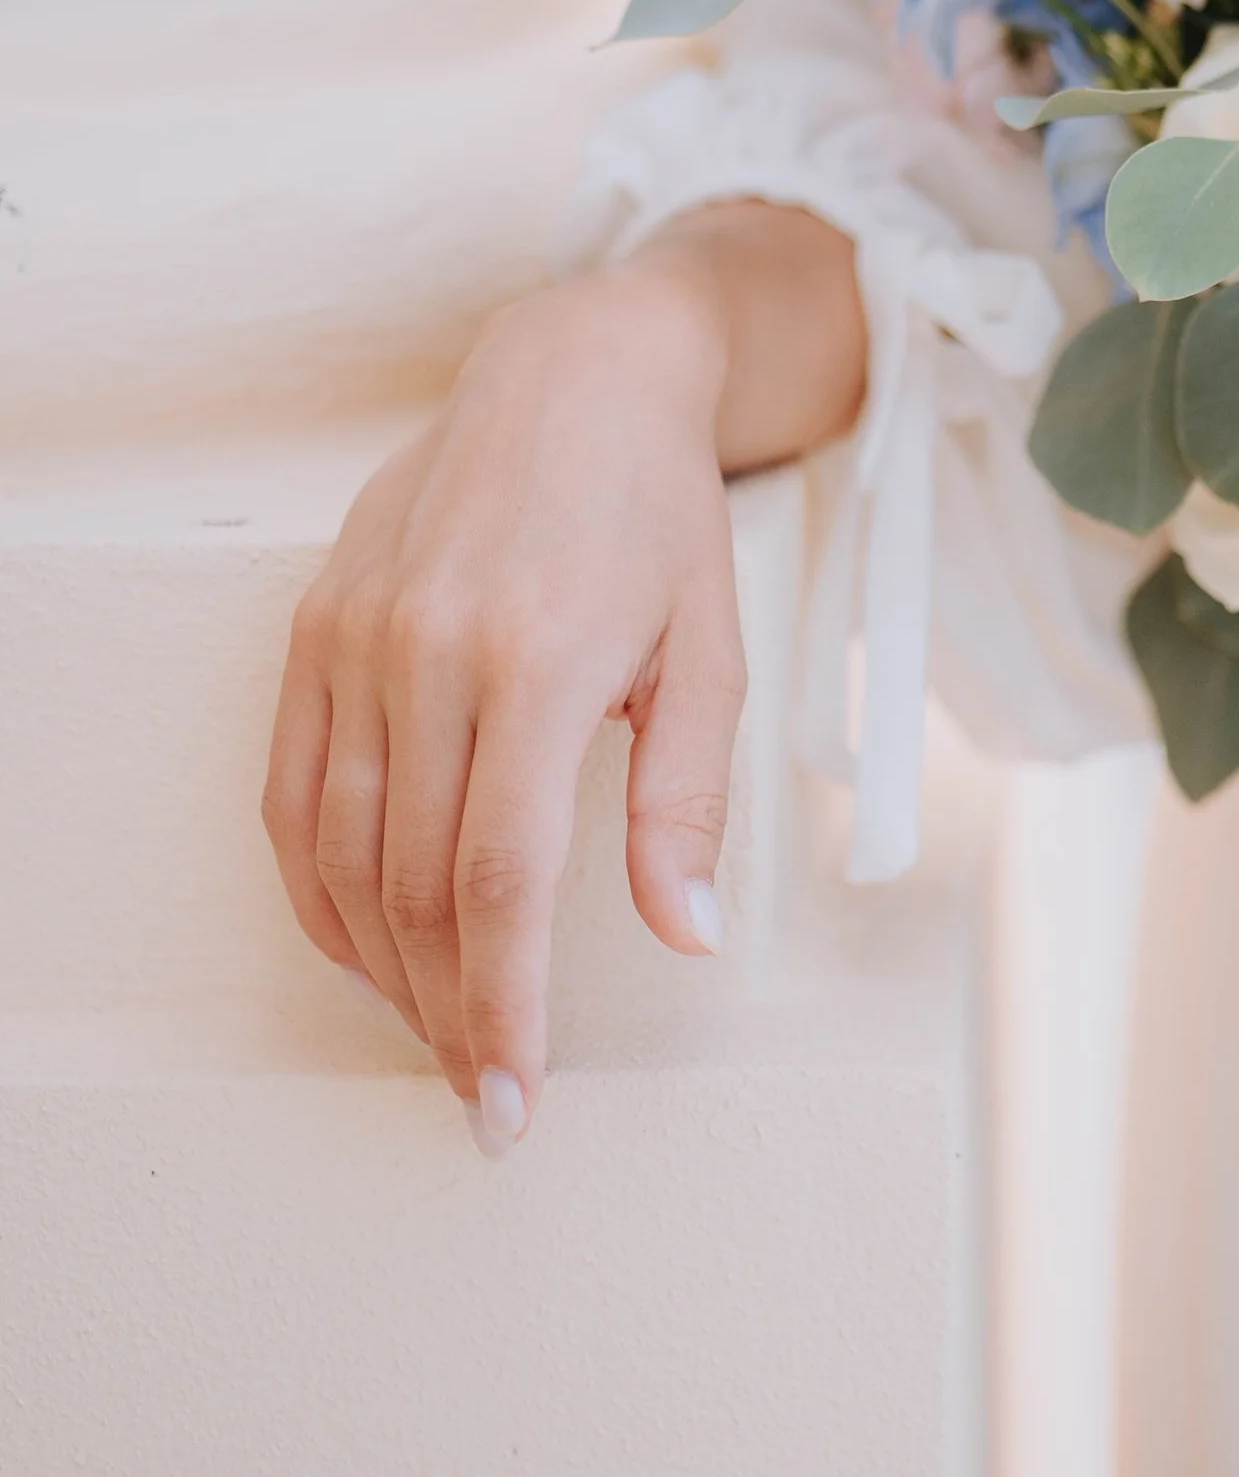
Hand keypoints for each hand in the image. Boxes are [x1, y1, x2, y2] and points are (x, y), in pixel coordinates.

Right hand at [262, 205, 863, 1149]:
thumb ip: (688, 802)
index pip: (498, 878)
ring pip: (337, 853)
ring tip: (437, 1031)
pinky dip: (317, 889)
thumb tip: (690, 936)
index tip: (511, 1098)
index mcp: (537, 661)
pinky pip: (290, 794)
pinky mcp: (314, 629)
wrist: (572, 378)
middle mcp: (428, 652)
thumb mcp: (711, 652)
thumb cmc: (656, 518)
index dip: (502, 1002)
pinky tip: (364, 945)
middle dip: (447, 1010)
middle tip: (484, 1092)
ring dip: (381, 967)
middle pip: (410, 885)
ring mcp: (356, 639)